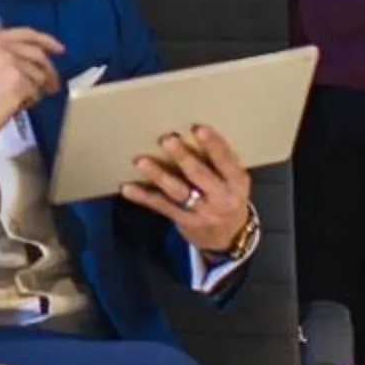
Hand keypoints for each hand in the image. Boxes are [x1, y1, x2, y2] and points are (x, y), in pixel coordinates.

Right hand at [0, 27, 64, 152]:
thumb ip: (2, 54)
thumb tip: (33, 60)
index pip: (26, 33)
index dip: (46, 40)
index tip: (59, 49)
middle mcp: (0, 46)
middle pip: (38, 54)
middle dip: (50, 70)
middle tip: (53, 84)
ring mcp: (11, 63)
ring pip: (39, 75)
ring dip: (36, 89)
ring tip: (22, 100)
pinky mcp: (19, 82)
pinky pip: (36, 91)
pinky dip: (31, 101)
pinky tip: (16, 105)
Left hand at [122, 124, 252, 252]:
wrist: (229, 236)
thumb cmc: (228, 194)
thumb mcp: (234, 179)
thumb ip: (221, 160)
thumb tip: (197, 130)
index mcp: (236, 182)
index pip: (225, 160)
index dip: (213, 145)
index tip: (198, 128)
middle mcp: (220, 197)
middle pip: (199, 175)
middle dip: (182, 157)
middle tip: (166, 139)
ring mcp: (201, 211)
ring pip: (177, 192)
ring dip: (158, 175)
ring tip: (141, 161)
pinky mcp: (183, 221)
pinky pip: (161, 207)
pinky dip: (143, 197)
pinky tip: (127, 188)